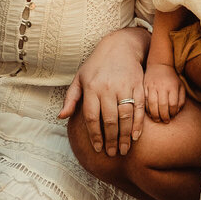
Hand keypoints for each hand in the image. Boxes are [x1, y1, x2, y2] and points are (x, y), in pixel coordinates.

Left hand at [60, 27, 147, 156]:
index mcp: (91, 88)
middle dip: (111, 140)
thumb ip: (71, 98)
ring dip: (125, 136)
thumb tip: (61, 117)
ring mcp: (124, 87)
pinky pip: (138, 108)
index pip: (91, 117)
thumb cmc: (96, 65)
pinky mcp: (138, 86)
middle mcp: (107, 88)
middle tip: (112, 153)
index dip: (94, 135)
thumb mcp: (79, 78)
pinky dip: (138, 124)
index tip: (97, 148)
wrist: (121, 46)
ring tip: (124, 150)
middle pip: (109, 120)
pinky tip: (136, 136)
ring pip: (125, 116)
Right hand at [143, 64, 184, 123]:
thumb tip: (176, 112)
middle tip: (165, 121)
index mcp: (172, 86)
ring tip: (157, 119)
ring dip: (154, 115)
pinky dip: (147, 109)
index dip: (173, 113)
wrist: (159, 65)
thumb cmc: (171, 79)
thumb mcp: (180, 87)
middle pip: (162, 105)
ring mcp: (152, 86)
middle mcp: (162, 86)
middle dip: (164, 116)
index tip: (172, 116)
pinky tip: (150, 113)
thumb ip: (181, 100)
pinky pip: (144, 100)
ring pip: (152, 104)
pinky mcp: (144, 87)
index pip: (173, 104)